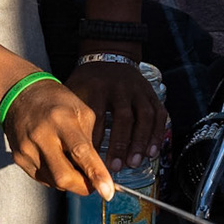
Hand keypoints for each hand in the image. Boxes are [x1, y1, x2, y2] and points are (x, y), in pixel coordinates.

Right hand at [0, 76, 115, 198]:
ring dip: (70, 181)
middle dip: (83, 186)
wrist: (19, 94)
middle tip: (95, 184)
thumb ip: (91, 141)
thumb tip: (98, 171)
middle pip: (64, 176)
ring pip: (54, 182)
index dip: (96, 174)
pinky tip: (58, 161)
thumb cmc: (56, 101)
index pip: (81, 152)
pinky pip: (43, 179)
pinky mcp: (19, 158)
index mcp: (61, 120)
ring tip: (75, 165)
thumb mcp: (82, 112)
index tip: (107, 192)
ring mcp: (27, 149)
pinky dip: (56, 176)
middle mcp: (41, 136)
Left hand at [65, 58, 165, 173]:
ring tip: (134, 162)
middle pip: (123, 117)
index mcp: (97, 86)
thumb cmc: (87, 80)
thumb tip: (63, 146)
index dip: (95, 139)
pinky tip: (151, 151)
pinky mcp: (151, 94)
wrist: (108, 56)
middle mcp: (119, 87)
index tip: (92, 160)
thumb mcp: (74, 90)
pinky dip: (157, 134)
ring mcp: (138, 89)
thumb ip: (71, 115)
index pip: (97, 115)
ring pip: (144, 116)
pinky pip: (159, 114)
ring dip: (140, 142)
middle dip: (120, 144)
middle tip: (115, 166)